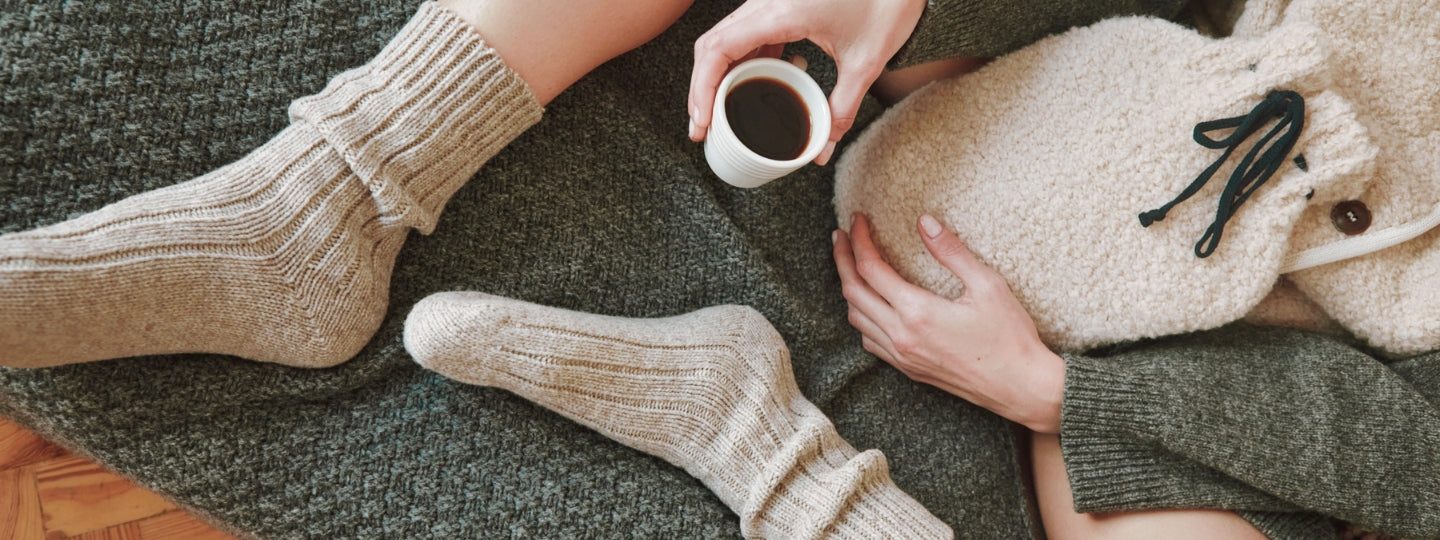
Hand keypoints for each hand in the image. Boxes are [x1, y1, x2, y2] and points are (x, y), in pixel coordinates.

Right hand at [687, 0, 925, 164]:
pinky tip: (749, 85)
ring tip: (719, 113)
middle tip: (703, 128)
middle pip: (711, 44)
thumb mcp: (866, 63)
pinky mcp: (779, 3)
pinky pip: (746, 31)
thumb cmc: (887, 3)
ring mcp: (770, 0)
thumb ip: (841, 109)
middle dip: (702, 89)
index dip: (701, 90)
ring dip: (717, 75)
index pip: (718, 50)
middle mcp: (767, 1)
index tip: (701, 123)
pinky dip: (739, 61)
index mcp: (781, 13)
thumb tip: (821, 149)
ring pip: (725, 37)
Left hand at [833, 213, 1064, 432]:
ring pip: (857, 319)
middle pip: (853, 292)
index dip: (859, 239)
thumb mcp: (987, 285)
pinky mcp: (910, 370)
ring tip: (851, 265)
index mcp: (917, 312)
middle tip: (840, 236)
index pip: (871, 268)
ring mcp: (903, 357)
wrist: (1022, 387)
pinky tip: (871, 305)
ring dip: (849, 289)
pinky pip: (871, 342)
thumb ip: (951, 252)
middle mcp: (902, 336)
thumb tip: (924, 222)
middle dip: (842, 260)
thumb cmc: (1010, 336)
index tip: (857, 219)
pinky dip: (862, 318)